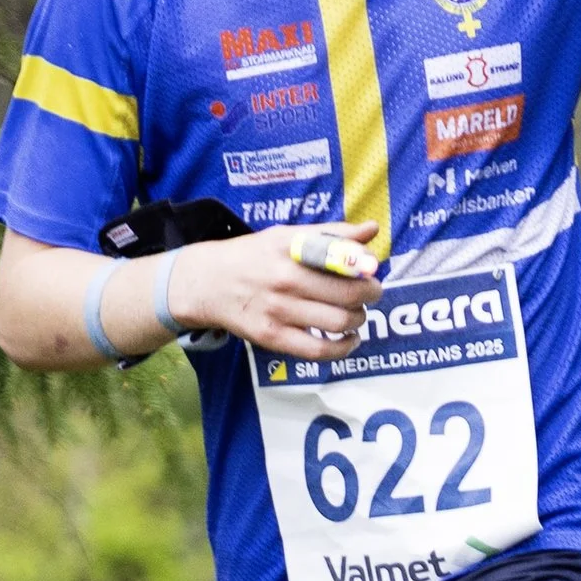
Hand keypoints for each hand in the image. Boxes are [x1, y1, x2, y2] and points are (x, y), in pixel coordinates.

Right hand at [172, 222, 381, 357]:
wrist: (207, 283)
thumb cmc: (254, 256)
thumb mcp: (288, 235)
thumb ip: (331, 233)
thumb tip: (372, 229)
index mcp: (292, 247)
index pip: (342, 256)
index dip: (366, 266)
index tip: (372, 270)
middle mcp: (285, 278)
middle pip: (348, 294)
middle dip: (370, 295)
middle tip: (370, 293)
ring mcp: (277, 310)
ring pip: (338, 322)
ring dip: (359, 320)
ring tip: (357, 313)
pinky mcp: (271, 337)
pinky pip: (318, 350)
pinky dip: (343, 348)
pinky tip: (349, 339)